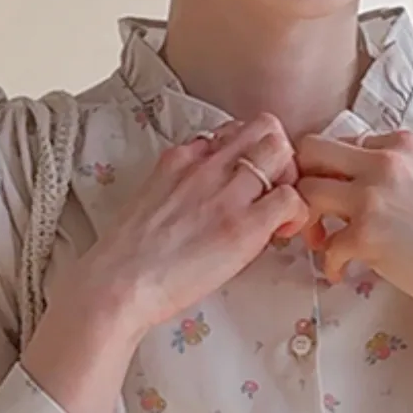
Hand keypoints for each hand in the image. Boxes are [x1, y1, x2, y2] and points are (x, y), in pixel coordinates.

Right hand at [77, 114, 308, 340]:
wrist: (116, 285)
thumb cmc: (125, 259)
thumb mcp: (148, 202)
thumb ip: (178, 189)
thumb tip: (201, 203)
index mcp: (179, 159)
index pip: (231, 131)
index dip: (249, 155)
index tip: (246, 184)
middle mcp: (205, 166)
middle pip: (265, 128)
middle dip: (279, 157)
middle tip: (273, 194)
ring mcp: (225, 193)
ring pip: (282, 152)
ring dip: (291, 181)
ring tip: (278, 215)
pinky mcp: (242, 227)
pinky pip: (291, 199)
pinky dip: (296, 214)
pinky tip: (279, 235)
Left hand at [296, 130, 412, 319]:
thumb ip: (388, 171)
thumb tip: (344, 180)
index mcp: (399, 144)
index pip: (340, 142)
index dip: (329, 172)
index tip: (334, 198)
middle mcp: (384, 161)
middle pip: (311, 151)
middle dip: (302, 181)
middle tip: (313, 212)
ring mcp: (372, 196)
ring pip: (306, 193)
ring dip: (307, 221)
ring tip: (322, 243)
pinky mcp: (366, 234)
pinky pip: (325, 245)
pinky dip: (329, 264)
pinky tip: (342, 273)